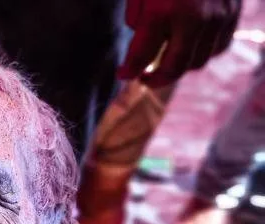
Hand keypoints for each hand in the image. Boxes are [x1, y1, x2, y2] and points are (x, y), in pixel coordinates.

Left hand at [118, 0, 240, 87]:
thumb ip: (138, 16)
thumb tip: (140, 46)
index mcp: (164, 11)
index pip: (141, 57)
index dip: (129, 71)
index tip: (123, 74)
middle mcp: (194, 19)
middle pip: (173, 68)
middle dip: (155, 80)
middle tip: (144, 78)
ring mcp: (218, 17)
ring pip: (197, 62)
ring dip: (179, 68)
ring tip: (165, 64)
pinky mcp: (233, 12)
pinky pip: (218, 47)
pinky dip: (202, 54)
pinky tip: (189, 49)